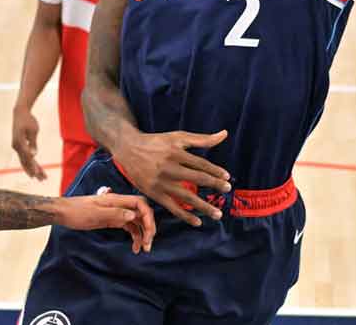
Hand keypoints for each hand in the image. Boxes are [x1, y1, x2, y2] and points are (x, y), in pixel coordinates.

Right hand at [11, 106, 45, 181]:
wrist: (20, 113)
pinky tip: (37, 169)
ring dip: (33, 169)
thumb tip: (33, 155)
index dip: (33, 167)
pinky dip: (31, 163)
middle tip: (43, 179)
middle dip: (35, 171)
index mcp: (19, 142)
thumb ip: (33, 143)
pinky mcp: (19, 146)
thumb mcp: (33, 130)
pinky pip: (25, 157)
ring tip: (42, 177)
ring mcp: (17, 147)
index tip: (38, 174)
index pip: (27, 157)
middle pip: (26, 162)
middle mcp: (16, 146)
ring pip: (25, 161)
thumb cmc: (28, 120)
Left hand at [53, 191, 154, 252]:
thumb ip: (114, 214)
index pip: (140, 204)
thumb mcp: (95, 214)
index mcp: (116, 200)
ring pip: (136, 222)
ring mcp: (116, 212)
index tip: (149, 233)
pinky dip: (134, 236)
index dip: (148, 217)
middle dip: (148, 228)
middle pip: (141, 213)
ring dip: (142, 234)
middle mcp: (119, 205)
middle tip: (148, 245)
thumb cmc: (77, 212)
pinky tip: (134, 247)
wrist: (63, 213)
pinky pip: (128, 227)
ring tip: (143, 249)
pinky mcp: (112, 220)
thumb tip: (133, 215)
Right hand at [115, 129, 229, 225]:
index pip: (201, 164)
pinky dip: (185, 216)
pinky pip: (172, 207)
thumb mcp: (178, 137)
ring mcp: (161, 182)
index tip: (227, 178)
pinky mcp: (154, 193)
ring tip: (217, 214)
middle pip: (196, 179)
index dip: (215, 171)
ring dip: (203, 206)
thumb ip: (202, 139)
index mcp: (176, 152)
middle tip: (227, 190)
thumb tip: (225, 134)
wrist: (128, 148)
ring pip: (186, 197)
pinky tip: (197, 222)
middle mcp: (169, 167)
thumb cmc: (156, 142)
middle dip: (214, 185)